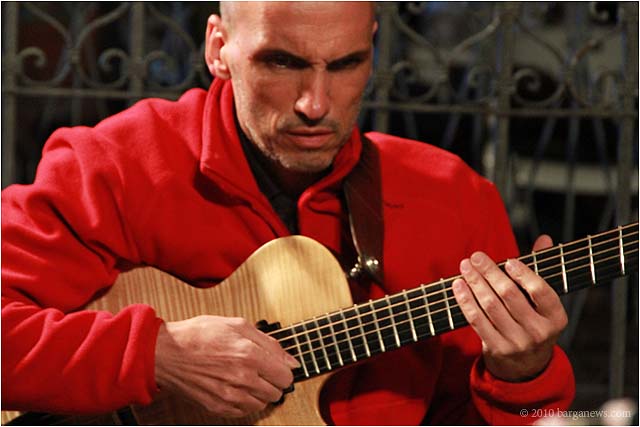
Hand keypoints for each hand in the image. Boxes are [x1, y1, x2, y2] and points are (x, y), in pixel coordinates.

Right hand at [154, 315, 299, 417]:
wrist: (167, 353)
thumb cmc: (199, 334)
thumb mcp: (237, 325)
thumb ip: (269, 343)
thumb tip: (291, 360)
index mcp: (249, 355)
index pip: (285, 376)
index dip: (283, 369)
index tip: (275, 365)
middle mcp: (242, 378)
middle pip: (277, 392)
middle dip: (273, 381)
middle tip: (260, 370)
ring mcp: (229, 396)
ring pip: (263, 404)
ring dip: (260, 392)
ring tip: (247, 378)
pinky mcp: (218, 407)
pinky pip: (245, 412)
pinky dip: (245, 401)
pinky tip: (235, 387)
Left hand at [451, 236, 567, 380]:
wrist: (525, 366)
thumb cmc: (533, 322)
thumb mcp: (543, 302)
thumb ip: (541, 269)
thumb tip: (544, 238)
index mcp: (556, 318)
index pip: (541, 291)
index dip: (524, 274)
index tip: (508, 260)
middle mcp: (539, 332)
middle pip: (510, 295)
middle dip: (490, 272)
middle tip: (475, 256)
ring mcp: (517, 343)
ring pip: (490, 306)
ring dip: (475, 283)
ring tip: (465, 267)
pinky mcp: (496, 349)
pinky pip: (476, 320)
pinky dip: (465, 301)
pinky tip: (458, 286)